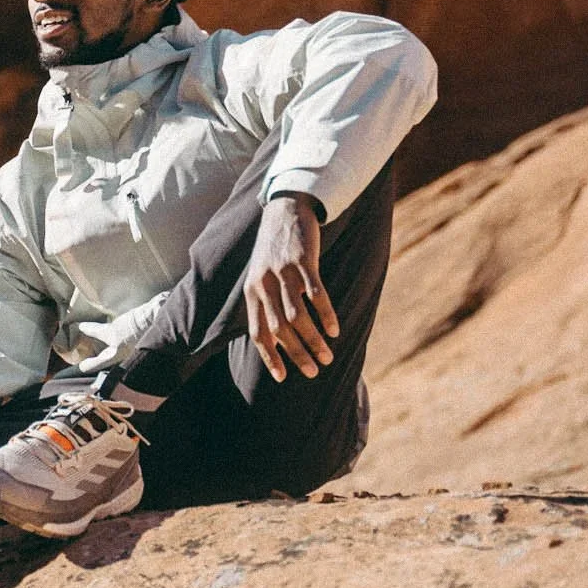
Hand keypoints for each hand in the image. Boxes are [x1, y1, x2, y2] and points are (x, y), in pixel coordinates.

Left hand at [244, 195, 339, 382]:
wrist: (284, 210)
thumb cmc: (274, 251)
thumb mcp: (261, 277)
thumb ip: (266, 304)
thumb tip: (278, 340)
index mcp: (252, 293)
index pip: (258, 333)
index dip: (270, 357)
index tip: (284, 377)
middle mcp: (264, 285)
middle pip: (279, 329)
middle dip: (297, 354)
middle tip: (314, 371)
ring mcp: (283, 273)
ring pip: (297, 316)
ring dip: (313, 340)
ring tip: (328, 356)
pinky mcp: (302, 261)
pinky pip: (315, 294)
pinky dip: (325, 314)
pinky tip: (335, 330)